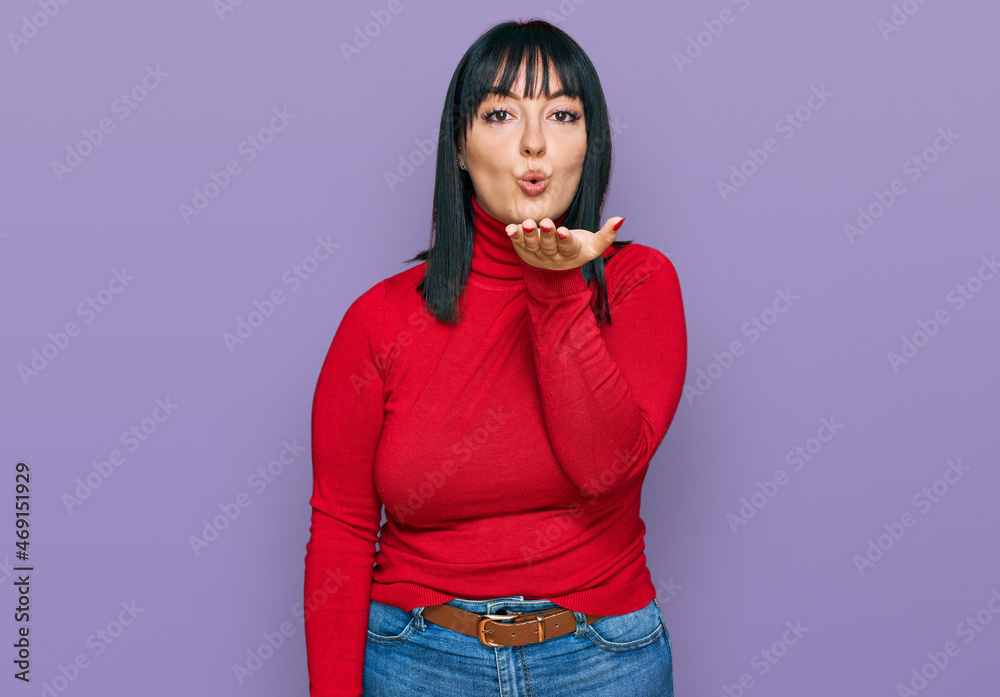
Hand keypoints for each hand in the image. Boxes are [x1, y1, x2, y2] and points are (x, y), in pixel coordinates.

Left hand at [505, 216, 625, 270]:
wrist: (555, 267)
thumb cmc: (577, 250)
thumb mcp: (593, 245)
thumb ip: (607, 234)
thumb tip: (620, 218)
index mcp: (570, 254)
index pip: (568, 247)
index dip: (565, 240)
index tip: (563, 231)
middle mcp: (552, 256)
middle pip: (549, 246)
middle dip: (547, 234)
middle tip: (545, 223)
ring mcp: (537, 254)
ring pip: (532, 245)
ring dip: (528, 235)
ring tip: (527, 224)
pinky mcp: (524, 250)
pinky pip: (518, 243)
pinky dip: (514, 236)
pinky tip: (510, 228)